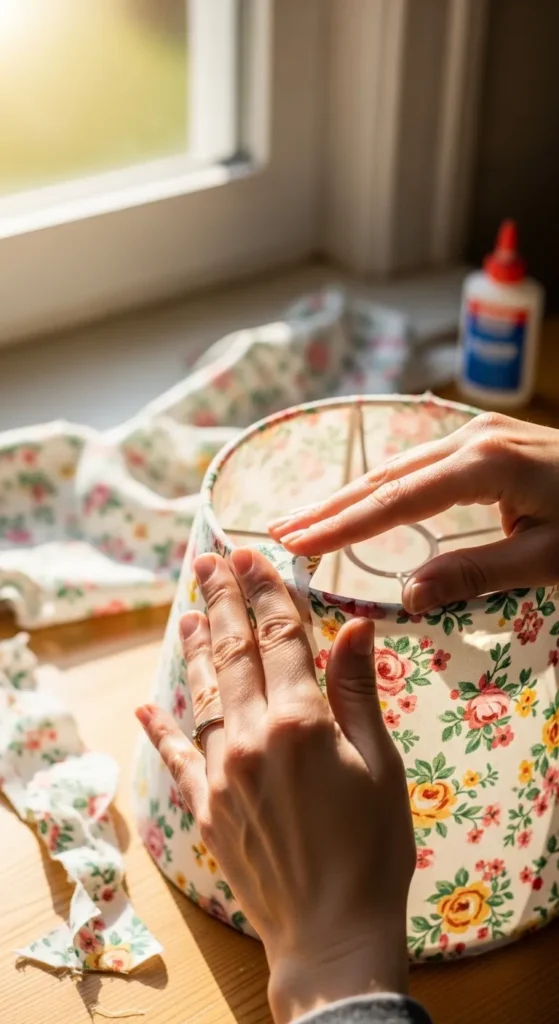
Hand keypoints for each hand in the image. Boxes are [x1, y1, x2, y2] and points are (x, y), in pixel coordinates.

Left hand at [137, 549, 413, 1023]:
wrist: (332, 933)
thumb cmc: (373, 849)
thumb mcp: (380, 764)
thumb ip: (358, 692)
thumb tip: (357, 626)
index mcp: (301, 722)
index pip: (280, 638)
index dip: (267, 592)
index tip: (253, 557)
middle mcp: (251, 738)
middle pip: (233, 654)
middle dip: (221, 602)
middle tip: (209, 562)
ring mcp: (221, 773)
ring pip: (203, 694)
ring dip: (195, 648)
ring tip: (186, 611)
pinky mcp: (205, 808)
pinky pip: (176, 758)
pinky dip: (161, 729)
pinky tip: (147, 706)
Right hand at [268, 412, 558, 613]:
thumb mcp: (550, 559)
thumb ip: (476, 573)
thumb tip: (407, 595)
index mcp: (484, 465)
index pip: (394, 501)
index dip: (341, 527)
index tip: (295, 545)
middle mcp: (472, 440)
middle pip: (385, 477)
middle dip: (330, 507)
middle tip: (278, 532)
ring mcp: (480, 435)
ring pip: (399, 468)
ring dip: (350, 496)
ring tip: (304, 519)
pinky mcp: (488, 442)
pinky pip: (420, 466)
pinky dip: (383, 489)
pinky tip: (361, 502)